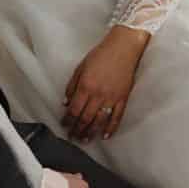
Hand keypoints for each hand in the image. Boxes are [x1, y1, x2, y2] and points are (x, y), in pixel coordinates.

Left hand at [63, 25, 149, 140]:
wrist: (123, 48)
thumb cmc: (100, 55)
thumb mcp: (80, 67)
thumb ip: (72, 86)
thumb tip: (66, 103)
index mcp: (85, 87)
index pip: (73, 110)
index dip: (68, 120)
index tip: (64, 126)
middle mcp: (97, 95)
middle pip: (85, 118)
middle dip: (77, 130)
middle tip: (73, 137)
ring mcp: (111, 98)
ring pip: (99, 121)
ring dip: (91, 132)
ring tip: (85, 139)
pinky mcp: (123, 99)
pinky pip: (116, 117)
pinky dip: (111, 128)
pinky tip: (105, 136)